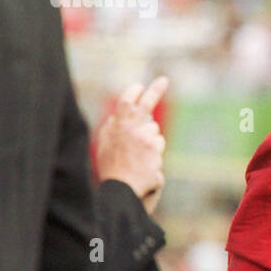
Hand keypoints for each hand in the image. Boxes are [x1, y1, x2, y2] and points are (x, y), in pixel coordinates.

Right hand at [96, 77, 167, 213]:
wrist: (119, 190)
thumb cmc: (113, 171)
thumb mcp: (106, 146)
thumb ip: (114, 130)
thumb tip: (117, 116)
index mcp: (114, 126)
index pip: (124, 102)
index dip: (133, 93)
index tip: (139, 87)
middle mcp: (128, 128)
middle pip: (146, 104)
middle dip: (155, 90)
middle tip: (164, 80)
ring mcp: (142, 137)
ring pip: (155, 132)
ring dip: (151, 143)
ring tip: (139, 160)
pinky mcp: (154, 147)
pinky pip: (159, 145)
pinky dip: (155, 155)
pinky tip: (146, 166)